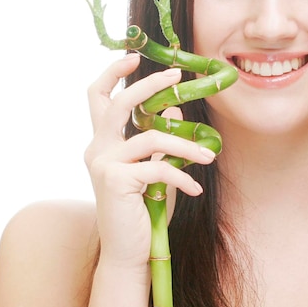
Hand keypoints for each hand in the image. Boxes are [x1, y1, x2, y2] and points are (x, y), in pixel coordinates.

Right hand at [84, 53, 215, 268]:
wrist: (129, 250)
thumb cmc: (143, 207)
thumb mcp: (155, 166)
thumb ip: (160, 138)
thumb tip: (175, 108)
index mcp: (104, 142)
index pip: (99, 98)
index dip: (113, 73)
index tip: (134, 56)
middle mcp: (97, 148)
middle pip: (120, 104)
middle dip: (149, 85)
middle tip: (178, 75)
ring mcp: (103, 164)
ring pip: (151, 137)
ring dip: (187, 146)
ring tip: (209, 158)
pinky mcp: (114, 181)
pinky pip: (158, 167)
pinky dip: (181, 175)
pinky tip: (194, 189)